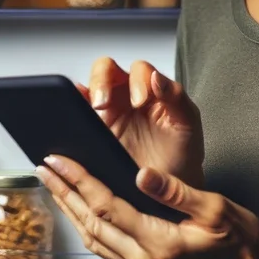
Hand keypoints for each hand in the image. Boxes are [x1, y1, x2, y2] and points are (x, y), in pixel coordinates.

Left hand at [36, 154, 258, 258]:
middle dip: (64, 193)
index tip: (59, 159)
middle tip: (43, 167)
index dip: (79, 180)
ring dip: (72, 212)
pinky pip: (108, 250)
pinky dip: (89, 228)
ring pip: (95, 240)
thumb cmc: (246, 242)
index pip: (107, 206)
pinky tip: (83, 214)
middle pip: (91, 224)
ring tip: (55, 186)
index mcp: (161, 244)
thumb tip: (142, 173)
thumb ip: (176, 191)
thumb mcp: (217, 208)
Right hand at [81, 58, 203, 185]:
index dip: (137, 80)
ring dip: (89, 91)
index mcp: (152, 89)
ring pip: (90, 86)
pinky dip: (72, 105)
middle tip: (104, 102)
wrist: (167, 189)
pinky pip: (78, 110)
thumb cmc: (181, 154)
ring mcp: (108, 111)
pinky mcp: (93, 128)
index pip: (139, 70)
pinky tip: (74, 110)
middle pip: (107, 69)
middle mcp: (127, 95)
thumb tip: (157, 77)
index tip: (140, 101)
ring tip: (95, 108)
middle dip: (103, 81)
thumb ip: (176, 97)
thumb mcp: (187, 124)